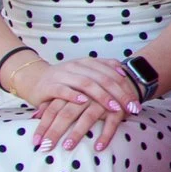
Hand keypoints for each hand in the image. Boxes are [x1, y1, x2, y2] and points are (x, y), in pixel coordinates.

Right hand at [18, 55, 139, 112]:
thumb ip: (103, 72)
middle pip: (103, 78)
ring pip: (86, 83)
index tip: (136, 103)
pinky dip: (74, 95)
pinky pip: (63, 90)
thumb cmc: (65, 81)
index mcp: (88, 63)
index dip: (126, 87)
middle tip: (131, 109)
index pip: (112, 73)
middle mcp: (77, 66)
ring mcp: (63, 74)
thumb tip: (124, 73)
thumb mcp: (85, 74)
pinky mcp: (49, 85)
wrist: (34, 79)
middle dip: (119, 94)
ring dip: (102, 96)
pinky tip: (84, 102)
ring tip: (114, 108)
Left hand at [35, 93, 125, 152]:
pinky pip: (112, 122)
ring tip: (67, 147)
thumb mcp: (71, 92)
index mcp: (71, 90)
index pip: (53, 108)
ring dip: (77, 133)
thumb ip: (54, 103)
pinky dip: (105, 135)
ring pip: (87, 117)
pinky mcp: (118, 107)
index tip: (35, 142)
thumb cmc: (91, 90)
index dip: (44, 125)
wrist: (122, 78)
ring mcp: (102, 100)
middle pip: (66, 113)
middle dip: (55, 131)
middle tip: (46, 148)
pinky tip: (98, 148)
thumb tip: (34, 116)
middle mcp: (85, 95)